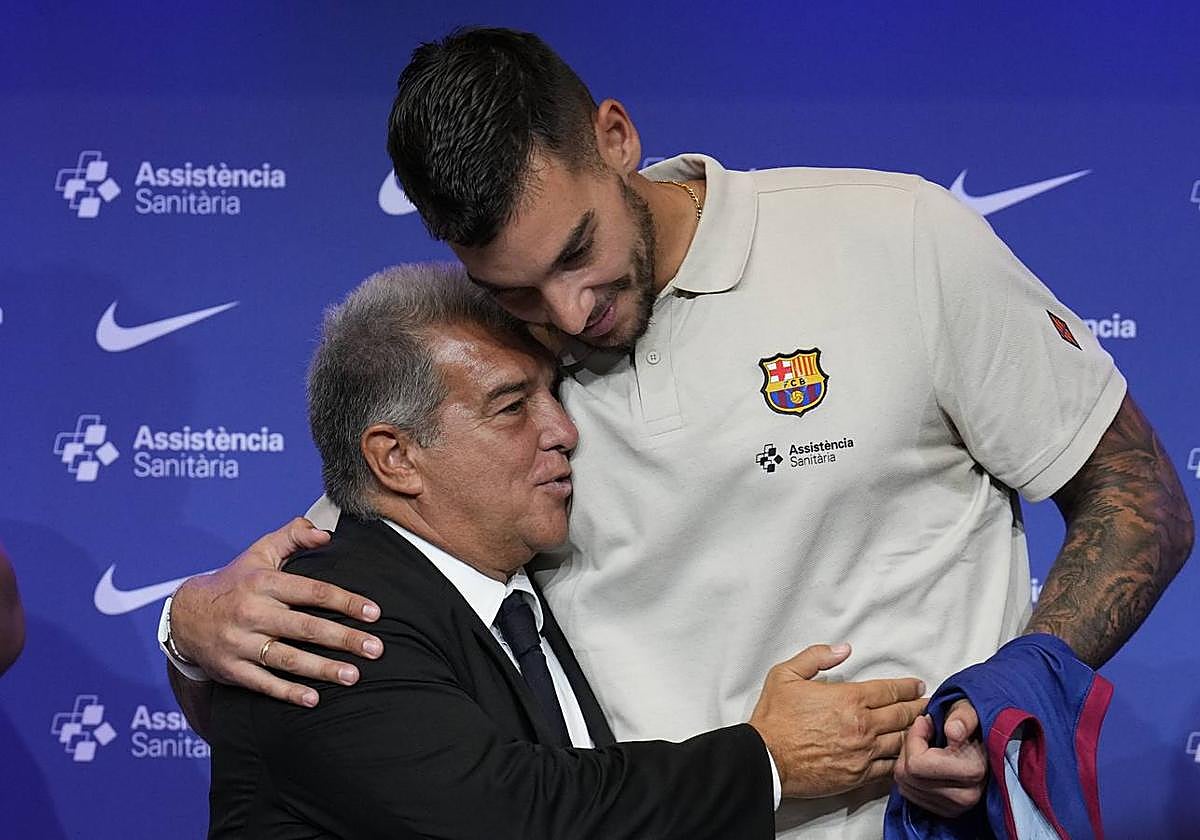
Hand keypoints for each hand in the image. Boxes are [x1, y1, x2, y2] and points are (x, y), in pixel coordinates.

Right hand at [170, 517, 382, 706]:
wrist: (185, 615)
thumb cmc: (235, 581)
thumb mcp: (260, 552)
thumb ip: (293, 537)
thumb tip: (326, 535)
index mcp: (264, 583)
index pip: (312, 591)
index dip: (345, 602)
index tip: (374, 613)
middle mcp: (253, 613)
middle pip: (306, 628)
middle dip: (344, 639)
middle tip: (376, 649)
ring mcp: (241, 643)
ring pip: (288, 659)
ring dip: (323, 669)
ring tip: (354, 676)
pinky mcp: (232, 669)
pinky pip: (263, 683)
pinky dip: (288, 693)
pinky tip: (314, 699)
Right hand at [749, 644, 926, 797]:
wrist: (766, 759)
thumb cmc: (774, 718)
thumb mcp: (786, 674)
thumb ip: (816, 656)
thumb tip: (843, 649)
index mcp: (848, 699)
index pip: (889, 690)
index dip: (907, 687)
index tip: (917, 686)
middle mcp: (862, 726)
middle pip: (902, 715)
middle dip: (918, 707)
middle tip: (927, 704)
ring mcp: (863, 753)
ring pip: (901, 741)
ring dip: (915, 733)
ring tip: (922, 728)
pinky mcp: (859, 775)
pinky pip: (890, 767)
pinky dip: (902, 759)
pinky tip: (906, 755)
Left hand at [894, 699, 986, 815]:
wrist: (988, 744)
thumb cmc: (973, 724)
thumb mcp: (969, 710)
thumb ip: (962, 718)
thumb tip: (953, 731)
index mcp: (972, 772)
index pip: (917, 763)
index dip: (914, 738)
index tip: (924, 722)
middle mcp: (965, 797)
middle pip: (907, 775)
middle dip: (909, 748)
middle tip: (924, 732)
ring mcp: (955, 807)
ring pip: (905, 785)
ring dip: (908, 761)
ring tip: (926, 746)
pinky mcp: (945, 811)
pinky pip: (910, 793)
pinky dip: (911, 775)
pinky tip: (925, 761)